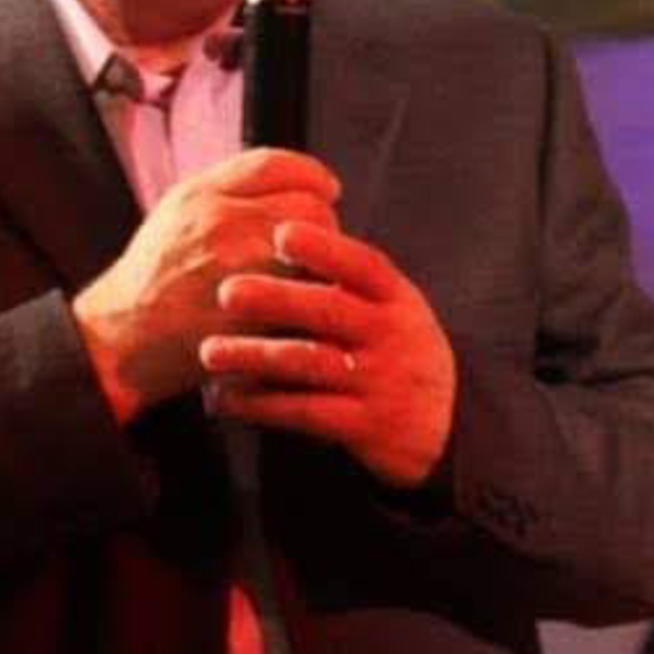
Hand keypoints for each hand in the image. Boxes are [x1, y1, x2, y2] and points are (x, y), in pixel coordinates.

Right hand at [72, 150, 340, 418]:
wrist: (120, 341)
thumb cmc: (152, 279)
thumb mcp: (175, 215)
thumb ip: (227, 191)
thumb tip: (289, 179)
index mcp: (201, 195)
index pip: (278, 164)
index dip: (313, 175)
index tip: (327, 190)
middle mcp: (222, 224)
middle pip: (309, 206)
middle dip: (324, 223)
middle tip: (318, 244)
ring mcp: (240, 270)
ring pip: (318, 252)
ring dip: (326, 263)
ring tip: (312, 275)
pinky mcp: (254, 315)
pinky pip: (309, 295)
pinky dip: (317, 298)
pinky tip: (305, 305)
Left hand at [200, 219, 456, 491]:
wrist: (444, 423)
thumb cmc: (397, 350)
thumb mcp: (391, 309)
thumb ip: (349, 279)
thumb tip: (281, 227)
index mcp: (397, 299)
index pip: (364, 265)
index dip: (324, 249)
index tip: (281, 233)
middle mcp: (393, 337)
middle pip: (331, 311)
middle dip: (276, 299)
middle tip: (226, 291)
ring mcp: (381, 382)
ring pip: (311, 364)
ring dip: (255, 356)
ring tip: (209, 351)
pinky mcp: (366, 426)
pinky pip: (307, 413)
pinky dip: (262, 405)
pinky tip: (226, 397)